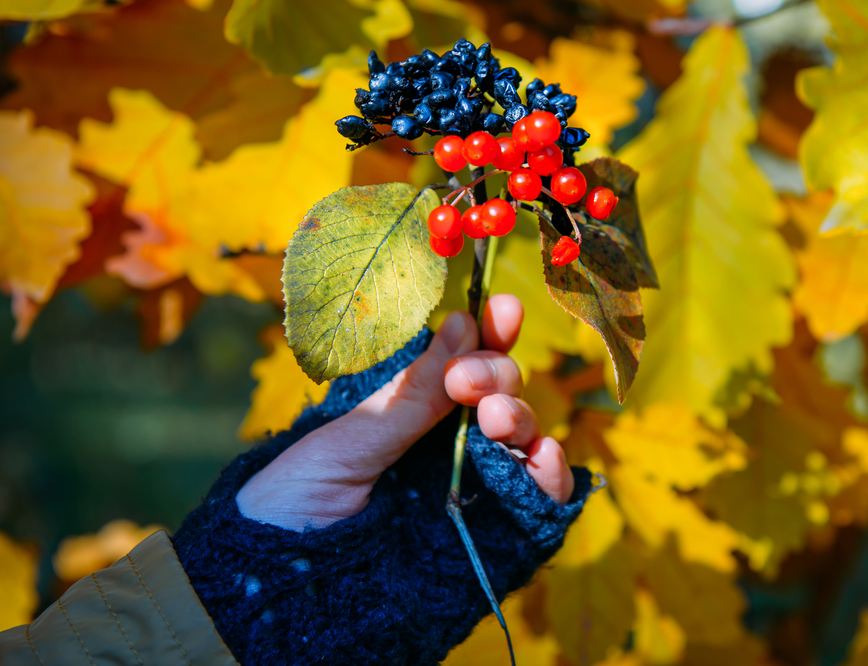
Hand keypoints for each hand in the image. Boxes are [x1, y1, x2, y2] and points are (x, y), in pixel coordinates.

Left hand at [235, 294, 573, 530]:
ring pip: (525, 439)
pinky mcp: (498, 537)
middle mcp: (451, 447)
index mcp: (413, 415)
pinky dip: (554, 474)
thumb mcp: (348, 441)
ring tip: (494, 418)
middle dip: (496, 376)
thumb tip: (462, 322)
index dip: (490, 334)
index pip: (465, 364)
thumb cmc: (294, 506)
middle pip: (501, 395)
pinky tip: (541, 456)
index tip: (500, 309)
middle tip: (468, 384)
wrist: (279, 593)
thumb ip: (413, 395)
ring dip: (522, 417)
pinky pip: (543, 501)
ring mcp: (478, 491)